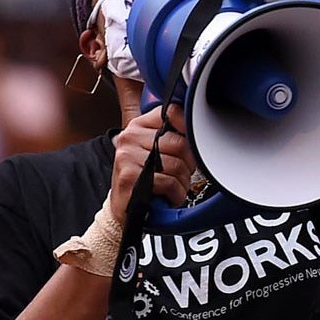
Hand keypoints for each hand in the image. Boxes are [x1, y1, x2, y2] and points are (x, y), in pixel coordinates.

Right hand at [110, 104, 195, 220]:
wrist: (123, 207)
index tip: (193, 145)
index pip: (172, 112)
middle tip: (183, 174)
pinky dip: (176, 194)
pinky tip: (170, 196)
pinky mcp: (130, 176)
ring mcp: (128, 156)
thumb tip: (196, 126)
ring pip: (176, 165)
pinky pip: (168, 182)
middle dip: (189, 165)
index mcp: (138, 125)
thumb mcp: (152, 150)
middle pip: (180, 143)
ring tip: (175, 187)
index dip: (189, 128)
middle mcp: (131, 137)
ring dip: (183, 182)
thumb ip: (169, 134)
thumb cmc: (142, 178)